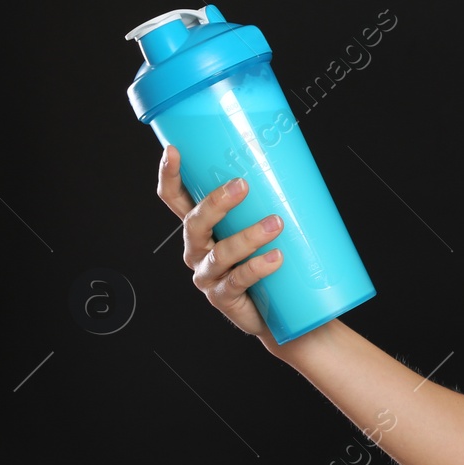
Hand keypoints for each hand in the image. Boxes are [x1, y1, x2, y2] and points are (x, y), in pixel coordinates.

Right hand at [156, 144, 282, 341]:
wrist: (279, 312)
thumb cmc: (269, 263)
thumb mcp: (261, 229)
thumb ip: (266, 203)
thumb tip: (294, 166)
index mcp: (201, 229)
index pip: (176, 200)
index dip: (169, 177)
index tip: (174, 152)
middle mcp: (198, 250)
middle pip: (194, 223)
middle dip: (216, 203)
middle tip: (242, 185)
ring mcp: (208, 276)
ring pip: (220, 252)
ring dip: (248, 236)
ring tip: (276, 224)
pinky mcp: (223, 298)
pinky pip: (238, 280)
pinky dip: (257, 267)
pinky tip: (276, 258)